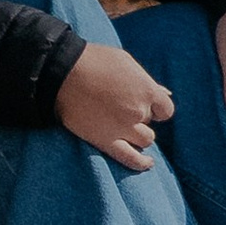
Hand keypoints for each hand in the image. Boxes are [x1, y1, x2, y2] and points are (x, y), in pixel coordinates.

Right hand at [54, 42, 174, 170]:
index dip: (155, 107)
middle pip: (150, 122)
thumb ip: (146, 80)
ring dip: (137, 133)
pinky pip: (131, 159)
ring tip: (119, 123)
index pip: (165, 109)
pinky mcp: (106, 141)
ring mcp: (124, 128)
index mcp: (146, 90)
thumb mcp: (124, 61)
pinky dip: (141, 163)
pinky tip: (147, 163)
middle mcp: (139, 111)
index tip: (142, 103)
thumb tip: (165, 93)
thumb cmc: (92, 61)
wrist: (60, 72)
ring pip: (145, 140)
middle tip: (120, 107)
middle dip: (140, 117)